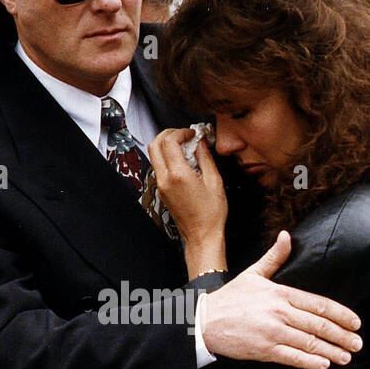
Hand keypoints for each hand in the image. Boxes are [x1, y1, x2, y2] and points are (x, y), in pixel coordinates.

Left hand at [148, 129, 227, 271]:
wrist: (202, 236)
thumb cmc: (210, 215)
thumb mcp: (215, 181)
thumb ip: (205, 157)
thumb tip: (201, 142)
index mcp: (178, 175)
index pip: (169, 141)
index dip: (180, 132)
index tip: (191, 133)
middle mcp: (165, 179)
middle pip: (154, 145)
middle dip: (168, 134)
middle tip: (183, 134)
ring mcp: (161, 186)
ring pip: (154, 156)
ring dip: (166, 146)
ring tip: (185, 147)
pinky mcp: (162, 191)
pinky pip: (159, 167)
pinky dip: (168, 158)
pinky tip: (184, 161)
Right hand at [201, 231, 362, 368]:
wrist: (205, 320)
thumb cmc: (230, 298)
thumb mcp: (253, 273)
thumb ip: (275, 257)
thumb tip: (286, 236)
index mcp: (280, 293)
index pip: (318, 304)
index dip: (340, 314)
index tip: (355, 322)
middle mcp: (280, 312)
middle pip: (319, 325)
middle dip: (342, 335)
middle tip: (358, 343)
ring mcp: (273, 332)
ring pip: (309, 342)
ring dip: (332, 351)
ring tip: (346, 356)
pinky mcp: (264, 350)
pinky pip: (293, 357)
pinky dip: (310, 361)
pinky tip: (324, 364)